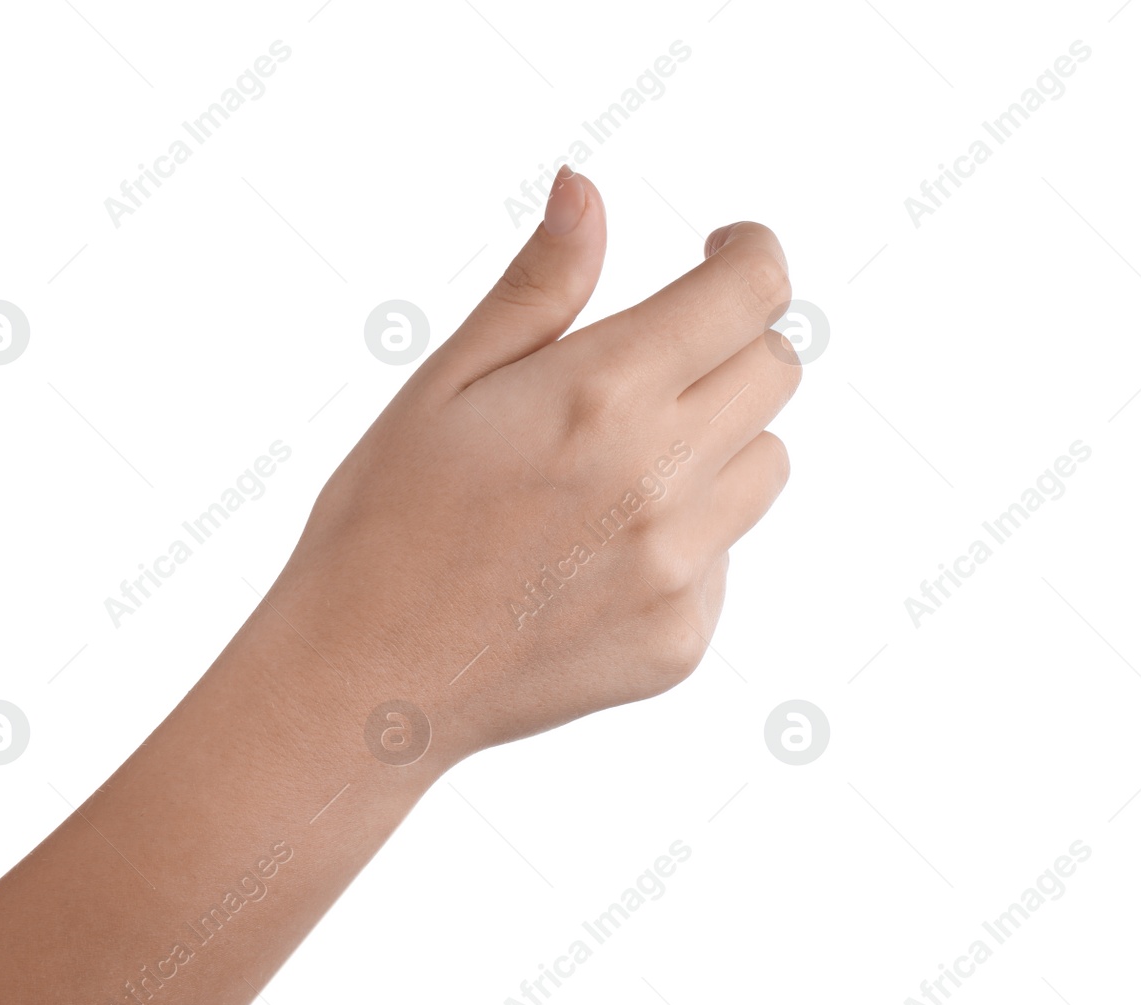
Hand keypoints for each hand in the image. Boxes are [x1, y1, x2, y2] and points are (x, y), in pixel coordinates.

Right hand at [268, 167, 799, 762]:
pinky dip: (689, 536)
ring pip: (767, 465)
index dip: (750, 254)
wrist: (364, 678)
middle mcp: (663, 480)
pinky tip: (598, 552)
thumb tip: (586, 191)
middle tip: (656, 363)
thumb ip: (539, 287)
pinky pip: (728, 556)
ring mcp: (681, 569)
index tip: (724, 253)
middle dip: (732, 344)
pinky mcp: (684, 638)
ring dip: (720, 443)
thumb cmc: (386, 518)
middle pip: (776, 370)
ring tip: (619, 467)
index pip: (752, 292)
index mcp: (603, 394)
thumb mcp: (446, 383)